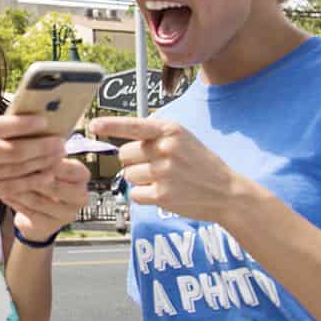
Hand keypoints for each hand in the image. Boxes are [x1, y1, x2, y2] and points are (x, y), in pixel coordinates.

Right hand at [0, 109, 63, 222]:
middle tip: (60, 140)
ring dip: (39, 165)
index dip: (20, 126)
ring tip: (58, 155)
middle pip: (8, 154)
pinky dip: (27, 181)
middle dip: (38, 148)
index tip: (42, 120)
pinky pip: (5, 186)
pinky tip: (43, 175)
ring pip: (11, 172)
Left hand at [0, 157, 90, 242]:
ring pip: (38, 200)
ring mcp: (66, 214)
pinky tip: (3, 193)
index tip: (30, 155)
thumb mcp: (50, 163)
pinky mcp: (49, 226)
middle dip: (32, 177)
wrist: (43, 212)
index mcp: (82, 176)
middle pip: (54, 187)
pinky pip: (29, 212)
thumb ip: (44, 154)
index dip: (49, 162)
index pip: (69, 168)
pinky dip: (14, 202)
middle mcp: (80, 197)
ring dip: (18, 189)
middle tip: (12, 167)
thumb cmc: (45, 178)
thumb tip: (31, 143)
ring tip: (3, 179)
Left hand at [90, 117, 254, 225]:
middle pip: (124, 154)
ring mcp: (164, 172)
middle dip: (133, 161)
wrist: (227, 192)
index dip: (110, 125)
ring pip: (128, 175)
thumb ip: (157, 133)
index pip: (133, 125)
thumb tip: (127, 129)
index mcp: (170, 130)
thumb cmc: (202, 164)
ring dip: (139, 179)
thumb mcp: (184, 138)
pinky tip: (162, 192)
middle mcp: (166, 148)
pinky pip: (135, 194)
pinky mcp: (162, 195)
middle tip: (154, 165)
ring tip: (162, 179)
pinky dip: (144, 195)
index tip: (93, 125)